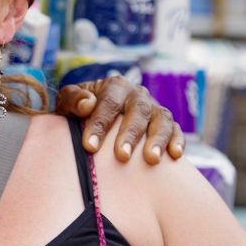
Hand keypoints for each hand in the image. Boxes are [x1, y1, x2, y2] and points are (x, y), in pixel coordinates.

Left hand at [56, 76, 184, 163]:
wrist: (95, 119)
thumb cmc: (79, 112)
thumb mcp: (68, 103)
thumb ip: (72, 100)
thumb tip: (87, 104)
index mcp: (114, 86)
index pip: (108, 102)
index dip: (99, 124)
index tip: (90, 146)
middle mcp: (137, 94)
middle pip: (138, 110)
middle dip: (130, 133)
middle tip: (122, 156)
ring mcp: (154, 108)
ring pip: (161, 119)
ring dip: (157, 139)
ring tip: (151, 159)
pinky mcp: (167, 124)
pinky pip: (177, 130)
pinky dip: (177, 141)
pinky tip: (174, 156)